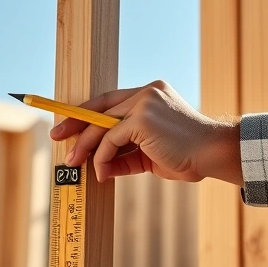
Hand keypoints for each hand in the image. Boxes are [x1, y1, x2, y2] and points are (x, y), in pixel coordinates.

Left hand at [49, 80, 242, 185]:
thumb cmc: (187, 155)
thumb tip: (98, 165)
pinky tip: (102, 173)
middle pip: (100, 108)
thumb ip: (126, 153)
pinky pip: (110, 140)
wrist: (211, 154)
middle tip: (56, 138)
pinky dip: (101, 159)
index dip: (87, 112)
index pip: (111, 100)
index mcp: (152, 94)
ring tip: (74, 164)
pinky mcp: (141, 118)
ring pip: (102, 125)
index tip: (67, 123)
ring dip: (84, 147)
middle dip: (75, 125)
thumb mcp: (151, 153)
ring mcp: (144, 102)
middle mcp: (147, 92)